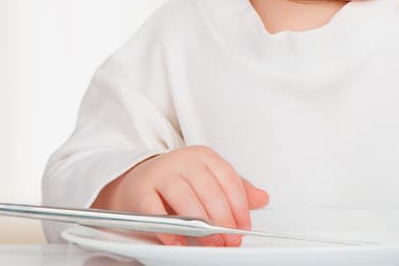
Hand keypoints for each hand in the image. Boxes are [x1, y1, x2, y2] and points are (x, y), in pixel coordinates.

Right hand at [91, 146, 270, 247]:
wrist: (136, 181)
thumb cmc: (176, 182)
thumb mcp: (208, 180)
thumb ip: (234, 189)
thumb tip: (262, 198)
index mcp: (203, 156)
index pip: (228, 179)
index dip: (239, 206)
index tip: (244, 226)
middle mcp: (182, 161)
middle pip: (209, 190)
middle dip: (223, 219)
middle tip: (230, 239)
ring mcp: (160, 174)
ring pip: (186, 200)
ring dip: (201, 226)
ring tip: (211, 243)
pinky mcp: (140, 191)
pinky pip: (156, 212)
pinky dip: (170, 230)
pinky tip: (179, 241)